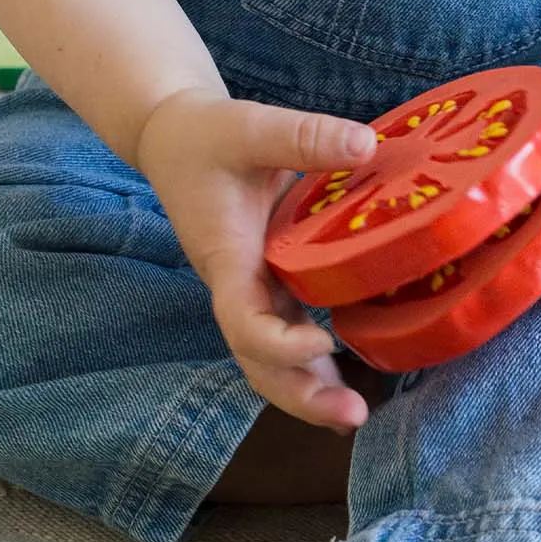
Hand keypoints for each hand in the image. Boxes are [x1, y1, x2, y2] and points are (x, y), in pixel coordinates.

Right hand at [137, 88, 377, 431]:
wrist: (174, 139)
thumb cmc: (206, 136)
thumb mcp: (248, 125)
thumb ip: (302, 136)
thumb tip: (365, 145)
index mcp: (227, 259)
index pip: (243, 322)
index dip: (279, 343)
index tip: (323, 342)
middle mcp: (239, 288)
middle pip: (259, 363)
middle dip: (301, 396)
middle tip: (351, 416)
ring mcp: (254, 292)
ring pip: (274, 360)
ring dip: (310, 391)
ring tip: (354, 415)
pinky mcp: (271, 286)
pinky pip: (291, 335)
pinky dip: (316, 364)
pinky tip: (353, 379)